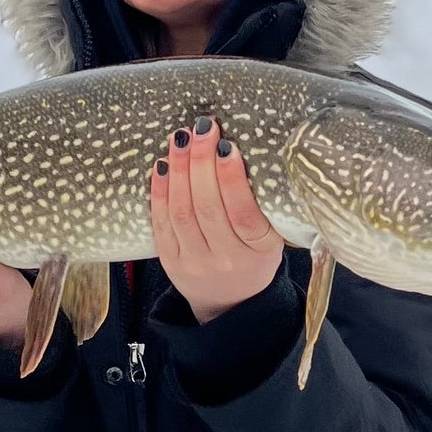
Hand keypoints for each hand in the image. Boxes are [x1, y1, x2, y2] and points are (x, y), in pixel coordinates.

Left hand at [151, 116, 283, 323]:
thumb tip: (235, 147)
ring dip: (179, 170)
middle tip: (202, 128)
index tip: (227, 145)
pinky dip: (159, 191)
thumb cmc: (254, 255)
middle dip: (202, 163)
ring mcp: (194, 263)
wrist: (232, 302)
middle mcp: (225, 260)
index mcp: (259, 251)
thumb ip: (260, 201)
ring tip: (181, 139)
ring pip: (181, 213)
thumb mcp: (271, 235)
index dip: (232, 179)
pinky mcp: (171, 262)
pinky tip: (163, 165)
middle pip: (207, 208)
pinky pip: (161, 223)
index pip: (243, 213)